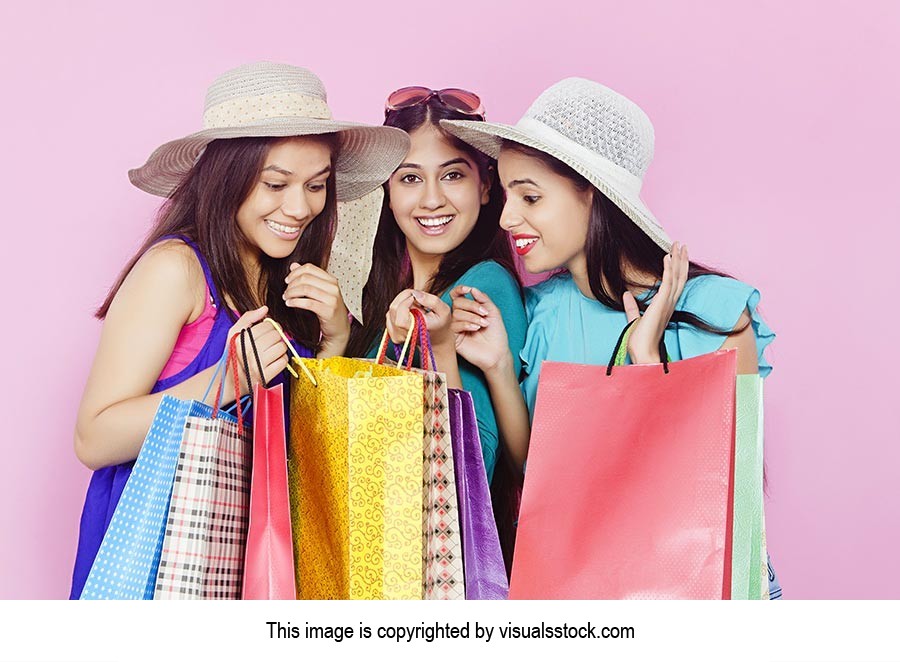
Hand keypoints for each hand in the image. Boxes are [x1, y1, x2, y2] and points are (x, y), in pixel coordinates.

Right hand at [226, 306, 288, 393]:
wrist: (232, 377)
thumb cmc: (235, 352)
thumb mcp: (235, 332)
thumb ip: (249, 317)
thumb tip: (265, 309)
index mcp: (241, 339)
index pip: (267, 326)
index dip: (269, 327)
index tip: (266, 331)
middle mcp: (249, 352)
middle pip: (276, 335)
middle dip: (275, 337)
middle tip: (269, 342)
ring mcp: (258, 365)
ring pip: (282, 347)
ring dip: (279, 348)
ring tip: (271, 351)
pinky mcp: (266, 376)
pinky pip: (283, 361)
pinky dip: (281, 359)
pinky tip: (273, 360)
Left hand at [284, 263, 349, 355]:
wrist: (339, 327)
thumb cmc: (329, 309)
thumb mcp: (320, 291)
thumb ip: (308, 277)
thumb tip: (294, 265)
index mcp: (331, 280)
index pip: (309, 268)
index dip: (295, 273)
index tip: (287, 280)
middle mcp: (333, 287)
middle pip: (306, 278)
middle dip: (291, 284)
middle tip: (286, 291)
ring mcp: (332, 299)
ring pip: (305, 289)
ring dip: (291, 293)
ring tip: (286, 298)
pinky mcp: (328, 310)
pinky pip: (308, 303)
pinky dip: (295, 302)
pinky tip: (290, 303)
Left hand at [385, 289, 452, 350]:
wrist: (437, 339)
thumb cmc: (441, 324)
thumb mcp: (444, 310)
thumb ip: (431, 301)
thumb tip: (415, 294)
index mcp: (416, 330)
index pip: (400, 315)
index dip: (405, 301)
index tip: (416, 298)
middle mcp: (404, 335)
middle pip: (394, 308)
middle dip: (404, 297)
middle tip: (417, 298)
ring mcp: (397, 335)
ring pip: (391, 310)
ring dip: (402, 303)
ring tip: (416, 308)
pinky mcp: (392, 333)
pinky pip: (389, 314)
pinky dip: (398, 309)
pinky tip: (409, 313)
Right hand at [450, 286, 511, 373]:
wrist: (497, 352)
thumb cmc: (496, 334)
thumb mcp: (493, 312)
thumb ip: (483, 299)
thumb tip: (472, 289)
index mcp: (468, 310)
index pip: (457, 296)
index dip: (459, 290)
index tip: (468, 289)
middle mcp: (460, 317)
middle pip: (456, 303)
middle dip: (472, 306)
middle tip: (485, 313)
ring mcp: (456, 327)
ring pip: (455, 313)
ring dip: (472, 316)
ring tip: (483, 324)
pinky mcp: (453, 338)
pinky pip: (453, 326)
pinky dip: (466, 324)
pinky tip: (476, 329)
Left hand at [623, 242, 688, 363]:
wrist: (642, 352)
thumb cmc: (640, 340)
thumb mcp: (634, 319)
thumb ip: (631, 307)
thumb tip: (625, 295)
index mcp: (665, 306)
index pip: (674, 283)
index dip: (677, 269)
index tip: (676, 255)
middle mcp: (669, 303)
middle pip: (679, 277)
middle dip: (681, 260)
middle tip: (682, 245)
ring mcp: (667, 303)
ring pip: (676, 276)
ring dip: (678, 259)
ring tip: (678, 245)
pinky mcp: (661, 304)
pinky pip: (668, 282)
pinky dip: (668, 269)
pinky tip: (667, 257)